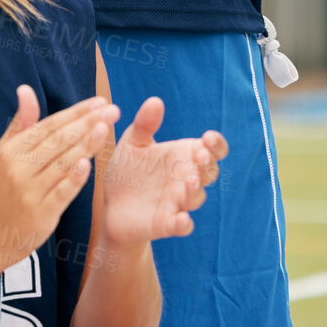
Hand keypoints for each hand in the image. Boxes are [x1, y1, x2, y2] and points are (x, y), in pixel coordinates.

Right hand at [0, 89, 116, 268]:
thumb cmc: (1, 189)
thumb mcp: (4, 153)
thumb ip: (21, 123)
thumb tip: (26, 89)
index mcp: (11, 150)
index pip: (49, 125)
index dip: (75, 112)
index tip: (98, 102)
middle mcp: (19, 168)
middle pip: (58, 141)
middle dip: (87, 123)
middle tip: (112, 110)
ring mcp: (30, 192)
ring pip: (62, 164)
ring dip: (85, 144)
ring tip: (105, 128)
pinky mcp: (41, 214)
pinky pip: (61, 193)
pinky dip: (75, 178)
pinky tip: (88, 163)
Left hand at [100, 96, 225, 247]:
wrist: (110, 205)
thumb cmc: (128, 170)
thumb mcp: (133, 143)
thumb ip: (144, 124)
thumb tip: (156, 101)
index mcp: (183, 157)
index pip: (212, 150)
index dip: (216, 144)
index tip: (208, 137)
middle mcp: (186, 180)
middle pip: (209, 172)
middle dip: (208, 165)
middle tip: (200, 156)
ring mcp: (178, 202)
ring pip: (196, 197)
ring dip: (195, 190)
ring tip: (189, 180)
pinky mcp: (165, 223)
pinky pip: (181, 225)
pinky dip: (183, 224)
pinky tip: (181, 219)